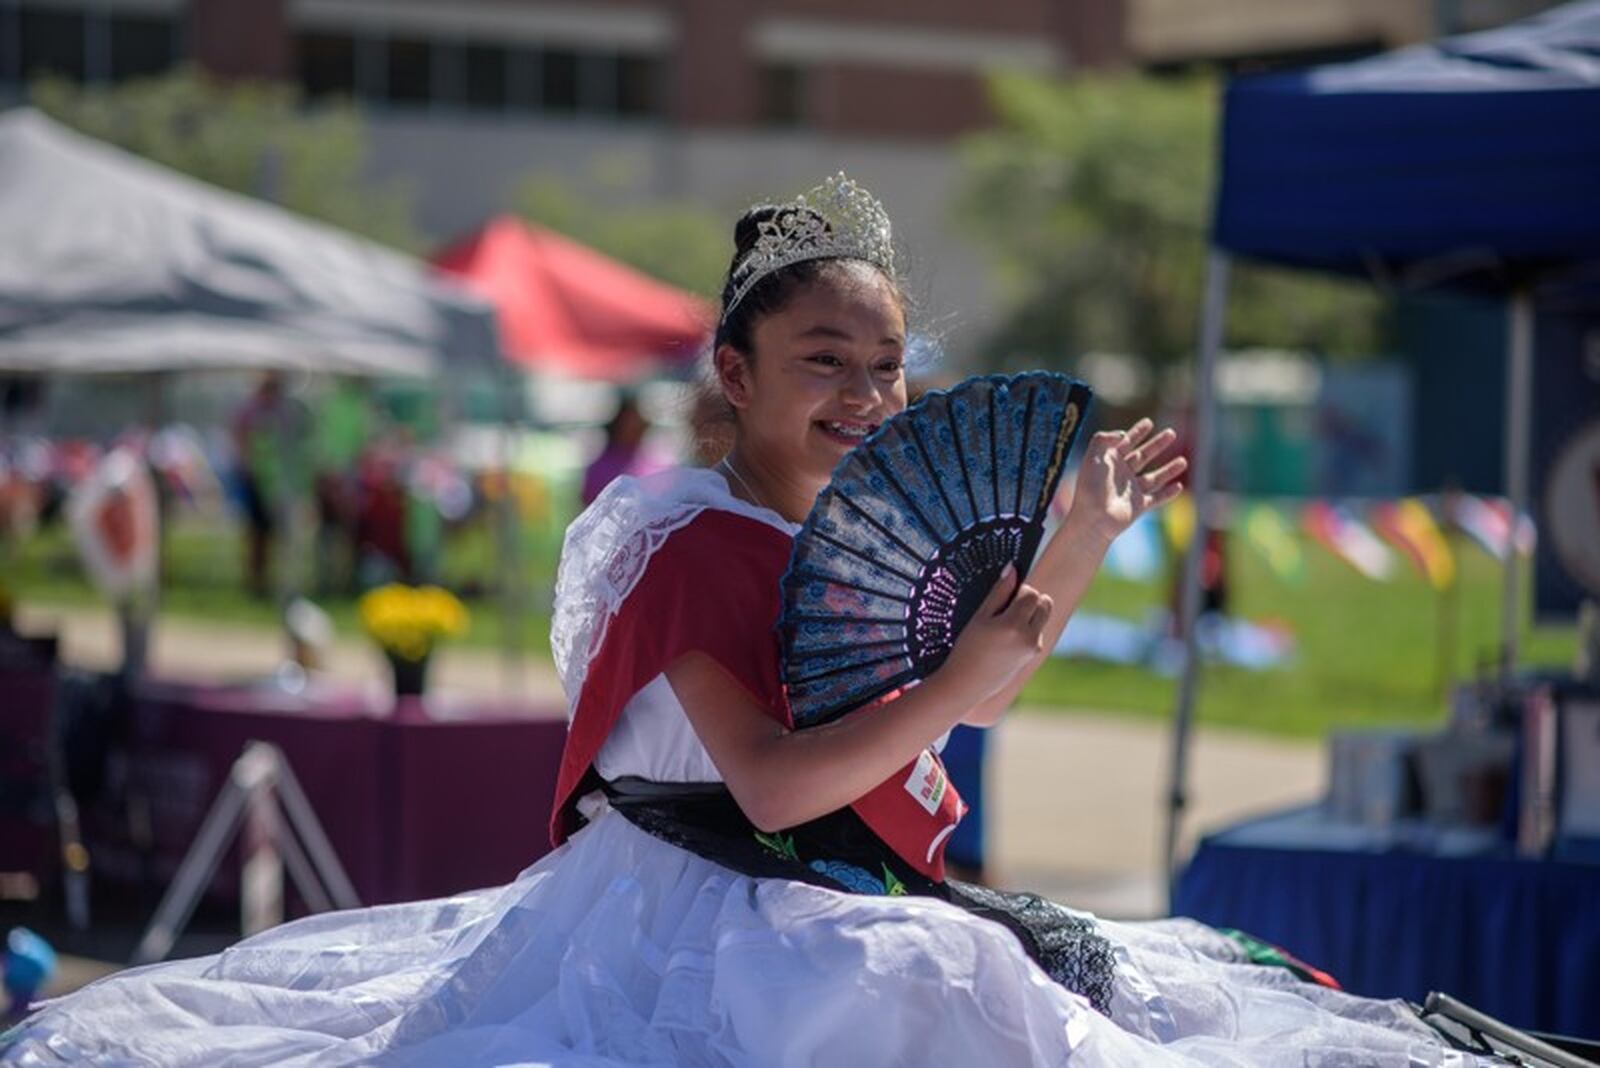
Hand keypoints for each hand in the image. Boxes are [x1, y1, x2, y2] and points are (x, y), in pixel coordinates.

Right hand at [938, 564, 1052, 705]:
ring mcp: (1034, 647)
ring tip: (1004, 626)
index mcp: (1013, 625)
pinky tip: (1006, 640)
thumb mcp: (980, 617)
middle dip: (1031, 600)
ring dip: (1031, 614)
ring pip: (1043, 617)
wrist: (967, 683)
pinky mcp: (1034, 655)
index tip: (1005, 597)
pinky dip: (1027, 629)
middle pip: (1045, 603)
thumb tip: (1013, 569)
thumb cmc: (968, 648)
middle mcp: (1029, 637)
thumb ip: (999, 592)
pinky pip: (1037, 631)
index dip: (1020, 590)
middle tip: (1008, 608)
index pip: (1031, 593)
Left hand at [1068, 418, 1186, 544]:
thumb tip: (1122, 433)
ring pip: (1154, 477)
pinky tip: (1179, 486)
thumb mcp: (1092, 457)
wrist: (1093, 518)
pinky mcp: (1139, 506)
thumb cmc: (1090, 487)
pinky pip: (1157, 498)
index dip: (1137, 432)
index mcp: (1110, 462)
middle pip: (1143, 456)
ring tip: (1183, 461)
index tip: (1148, 422)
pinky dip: (1168, 493)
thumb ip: (1103, 439)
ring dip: (1168, 469)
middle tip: (1172, 433)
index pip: (1126, 443)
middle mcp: (1122, 475)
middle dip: (1157, 444)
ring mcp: (1131, 491)